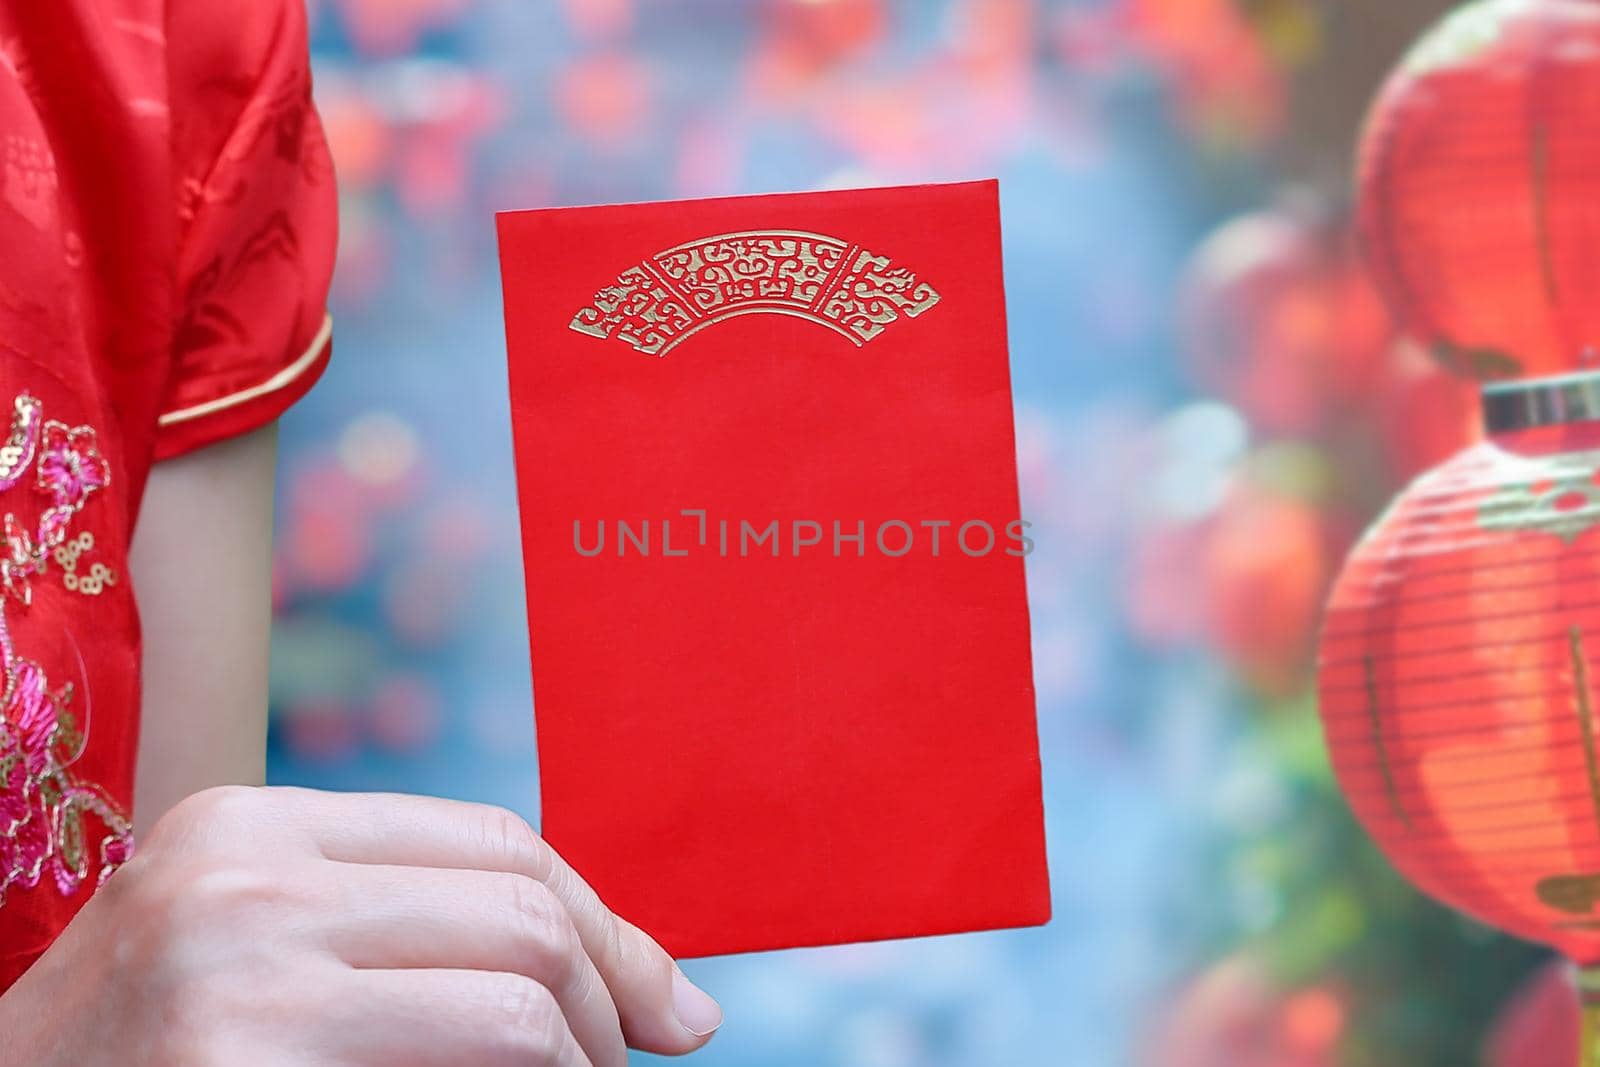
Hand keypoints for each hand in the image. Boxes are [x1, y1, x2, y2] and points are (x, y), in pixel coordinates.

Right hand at [0, 785, 721, 1065]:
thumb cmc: (141, 1052)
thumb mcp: (245, 939)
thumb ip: (394, 919)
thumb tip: (623, 972)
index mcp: (252, 823)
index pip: (494, 839)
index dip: (601, 916)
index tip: (658, 995)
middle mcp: (245, 878)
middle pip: (522, 906)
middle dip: (615, 987)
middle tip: (640, 1052)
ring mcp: (241, 972)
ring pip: (517, 991)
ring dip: (585, 1050)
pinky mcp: (246, 1064)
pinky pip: (469, 1058)